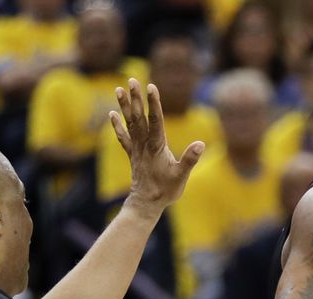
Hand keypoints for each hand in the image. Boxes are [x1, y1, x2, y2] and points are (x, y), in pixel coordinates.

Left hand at [111, 79, 203, 214]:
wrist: (146, 204)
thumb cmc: (165, 191)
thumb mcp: (181, 176)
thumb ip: (190, 159)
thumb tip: (200, 144)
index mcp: (157, 147)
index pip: (155, 121)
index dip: (154, 103)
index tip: (151, 87)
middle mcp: (144, 145)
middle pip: (139, 117)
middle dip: (136, 98)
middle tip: (132, 80)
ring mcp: (136, 149)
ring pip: (130, 123)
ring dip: (125, 106)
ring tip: (118, 89)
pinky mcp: (133, 155)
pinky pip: (123, 137)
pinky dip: (117, 126)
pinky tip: (112, 114)